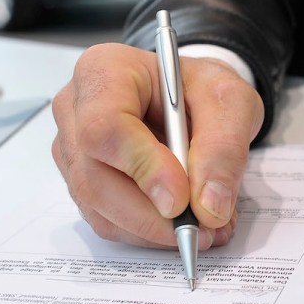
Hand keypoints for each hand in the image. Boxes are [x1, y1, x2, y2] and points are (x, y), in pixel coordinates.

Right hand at [51, 43, 264, 248]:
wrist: (190, 99)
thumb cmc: (202, 90)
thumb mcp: (231, 102)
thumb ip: (224, 148)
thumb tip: (209, 206)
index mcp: (104, 71)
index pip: (104, 127)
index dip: (142, 168)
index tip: (182, 199)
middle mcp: (75, 110)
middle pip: (94, 178)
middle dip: (152, 215)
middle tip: (204, 227)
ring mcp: (73, 151)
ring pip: (100, 208)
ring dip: (155, 229)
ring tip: (206, 225)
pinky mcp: (82, 183)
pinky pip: (108, 221)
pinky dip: (148, 232)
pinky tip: (182, 221)